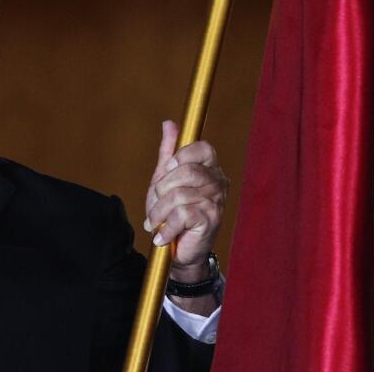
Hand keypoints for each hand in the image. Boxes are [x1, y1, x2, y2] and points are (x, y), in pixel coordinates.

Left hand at [144, 120, 227, 278]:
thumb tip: (169, 123)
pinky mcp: (211, 220)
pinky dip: (166, 226)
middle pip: (186, 171)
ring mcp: (216, 202)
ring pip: (179, 195)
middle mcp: (218, 182)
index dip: (182, 155)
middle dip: (162, 188)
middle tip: (156, 202)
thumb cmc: (172, 212)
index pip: (203, 148)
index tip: (166, 170)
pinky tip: (163, 235)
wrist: (177, 249)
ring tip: (155, 222)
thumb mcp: (165, 179)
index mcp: (209, 168)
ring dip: (159, 211)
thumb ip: (168, 152)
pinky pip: (182, 214)